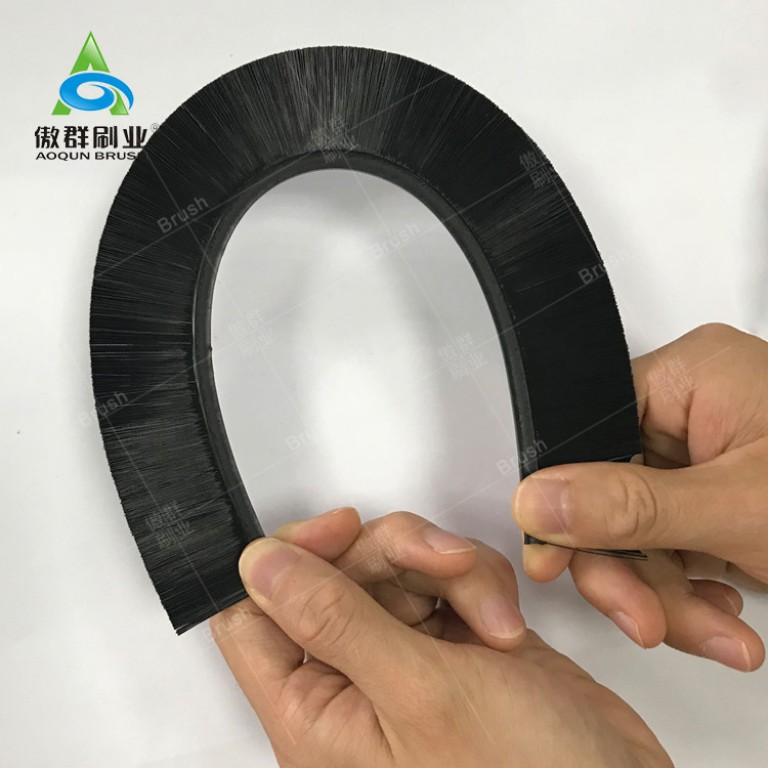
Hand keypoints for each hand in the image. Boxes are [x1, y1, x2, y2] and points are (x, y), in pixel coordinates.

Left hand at [212, 507, 670, 767]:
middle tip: (442, 561)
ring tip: (492, 614)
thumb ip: (333, 621)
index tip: (339, 530)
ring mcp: (406, 657)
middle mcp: (355, 682)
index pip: (257, 615)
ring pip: (394, 566)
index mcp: (318, 711)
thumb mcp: (419, 693)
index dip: (290, 559)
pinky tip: (504, 618)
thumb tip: (261, 566)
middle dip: (395, 553)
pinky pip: (442, 575)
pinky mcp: (453, 639)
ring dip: (448, 568)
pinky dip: (476, 580)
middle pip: (336, 572)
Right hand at [512, 323, 767, 670]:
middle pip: (611, 492)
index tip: (555, 564)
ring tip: (719, 634)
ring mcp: (708, 456)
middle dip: (631, 571)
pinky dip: (695, 590)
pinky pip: (675, 543)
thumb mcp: (743, 509)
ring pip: (642, 530)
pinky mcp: (724, 495)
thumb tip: (539, 500)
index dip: (566, 506)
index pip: (587, 436)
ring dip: (671, 596)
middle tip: (646, 621)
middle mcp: (693, 409)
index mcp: (689, 378)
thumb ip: (633, 507)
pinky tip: (729, 612)